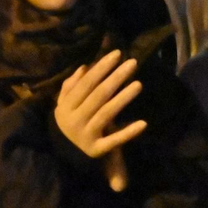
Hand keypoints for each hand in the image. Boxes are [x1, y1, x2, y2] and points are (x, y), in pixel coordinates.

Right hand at [55, 49, 146, 191]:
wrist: (65, 153)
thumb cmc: (71, 120)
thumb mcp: (65, 103)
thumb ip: (71, 85)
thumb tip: (84, 67)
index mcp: (66, 106)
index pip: (86, 83)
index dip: (101, 68)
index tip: (117, 54)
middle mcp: (74, 120)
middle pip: (98, 95)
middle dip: (116, 77)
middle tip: (133, 63)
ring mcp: (86, 136)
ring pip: (106, 113)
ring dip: (123, 98)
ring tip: (139, 84)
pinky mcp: (97, 150)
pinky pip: (114, 141)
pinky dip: (128, 132)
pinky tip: (143, 123)